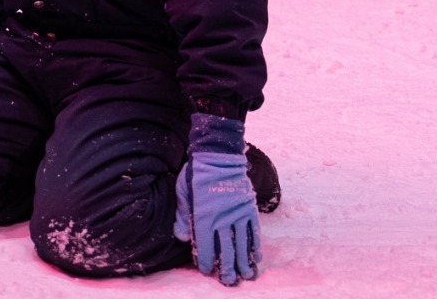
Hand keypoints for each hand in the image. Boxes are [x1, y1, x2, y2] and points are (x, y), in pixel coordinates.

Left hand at [174, 114, 260, 285]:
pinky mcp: (249, 208)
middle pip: (226, 250)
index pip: (204, 245)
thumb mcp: (182, 192)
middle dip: (226, 268)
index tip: (207, 270)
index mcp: (203, 215)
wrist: (218, 154)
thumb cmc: (196, 173)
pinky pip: (254, 232)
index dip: (206, 260)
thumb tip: (181, 238)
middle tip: (229, 282)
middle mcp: (222, 218)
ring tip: (245, 277)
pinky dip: (255, 246)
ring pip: (242, 244)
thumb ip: (182, 216)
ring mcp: (238, 214)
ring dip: (243, 262)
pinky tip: (255, 258)